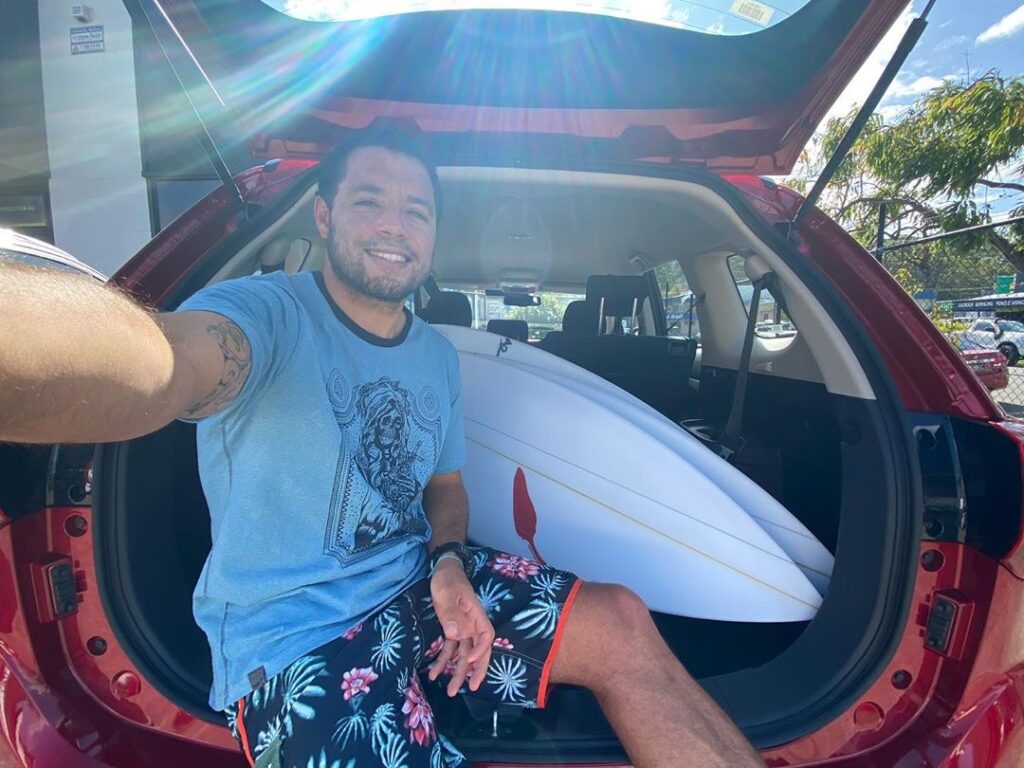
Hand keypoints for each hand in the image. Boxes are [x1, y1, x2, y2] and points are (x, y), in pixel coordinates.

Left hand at [428, 558, 494, 695]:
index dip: (482, 649)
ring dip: (458, 673)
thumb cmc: (448, 579)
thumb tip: (454, 634)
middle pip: (479, 651)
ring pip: (464, 655)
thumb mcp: (447, 593)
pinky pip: (449, 650)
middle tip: (473, 687)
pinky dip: (442, 662)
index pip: (486, 636)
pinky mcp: (452, 631)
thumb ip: (450, 613)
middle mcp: (472, 625)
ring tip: (451, 691)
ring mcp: (462, 630)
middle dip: (477, 670)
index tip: (469, 659)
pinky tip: (433, 674)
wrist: (443, 572)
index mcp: (476, 614)